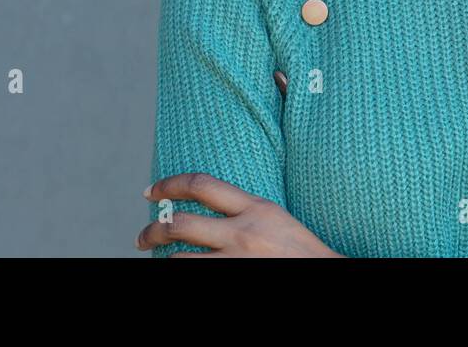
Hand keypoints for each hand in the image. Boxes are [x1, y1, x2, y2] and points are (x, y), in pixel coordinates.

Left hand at [136, 172, 343, 256]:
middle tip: (141, 236)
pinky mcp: (233, 281)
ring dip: (165, 260)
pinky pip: (194, 276)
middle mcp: (243, 233)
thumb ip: (244, 210)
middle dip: (152, 230)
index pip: (201, 185)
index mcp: (256, 207)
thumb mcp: (276, 218)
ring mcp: (237, 262)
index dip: (168, 185)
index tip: (151, 192)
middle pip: (180, 224)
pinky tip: (179, 269)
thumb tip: (204, 207)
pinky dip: (182, 271)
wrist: (327, 275)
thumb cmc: (301, 252)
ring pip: (179, 260)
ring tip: (158, 260)